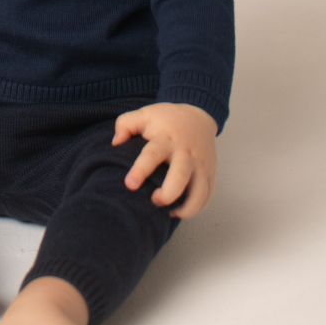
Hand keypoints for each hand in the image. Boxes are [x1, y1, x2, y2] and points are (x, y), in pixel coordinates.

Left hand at [111, 102, 217, 217]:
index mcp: (166, 139)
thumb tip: (115, 143)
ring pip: (198, 193)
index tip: (130, 184)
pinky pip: (207, 196)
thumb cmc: (167, 119)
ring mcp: (200, 164)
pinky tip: (180, 210)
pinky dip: (196, 209)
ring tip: (168, 210)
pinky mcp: (210, 173)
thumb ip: (125, 124)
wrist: (199, 116)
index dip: (141, 170)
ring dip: (184, 208)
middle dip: (167, 195)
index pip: (153, 154)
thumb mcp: (145, 114)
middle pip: (179, 178)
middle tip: (154, 200)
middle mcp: (186, 153)